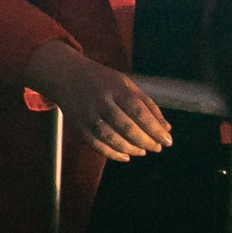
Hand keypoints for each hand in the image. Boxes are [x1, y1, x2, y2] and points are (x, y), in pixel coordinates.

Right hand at [23, 41, 171, 160]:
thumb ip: (147, 104)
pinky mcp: (78, 125)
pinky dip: (112, 154)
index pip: (139, 112)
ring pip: (111, 138)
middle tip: (157, 148)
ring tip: (143, 151)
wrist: (64, 75)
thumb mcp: (125, 84)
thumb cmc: (102, 80)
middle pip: (126, 127)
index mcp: (115, 88)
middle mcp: (100, 101)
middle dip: (146, 141)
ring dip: (131, 149)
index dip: (155, 129)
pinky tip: (126, 157)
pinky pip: (96, 144)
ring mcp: (87, 114)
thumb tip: (167, 128)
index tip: (167, 141)